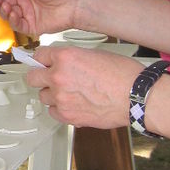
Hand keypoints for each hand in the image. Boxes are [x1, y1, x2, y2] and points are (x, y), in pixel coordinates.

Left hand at [26, 46, 141, 128]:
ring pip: (43, 96)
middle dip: (40, 77)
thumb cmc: (123, 74)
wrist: (136, 96)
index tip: (42, 63)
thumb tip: (63, 63)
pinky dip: (60, 109)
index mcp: (65, 57)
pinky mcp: (68, 115)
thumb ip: (73, 58)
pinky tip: (72, 104)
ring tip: (69, 93)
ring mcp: (61, 98)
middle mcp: (59, 77)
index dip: (42, 59)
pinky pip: (53, 112)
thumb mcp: (95, 54)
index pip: (39, 56)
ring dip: (52, 94)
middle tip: (49, 78)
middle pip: (32, 78)